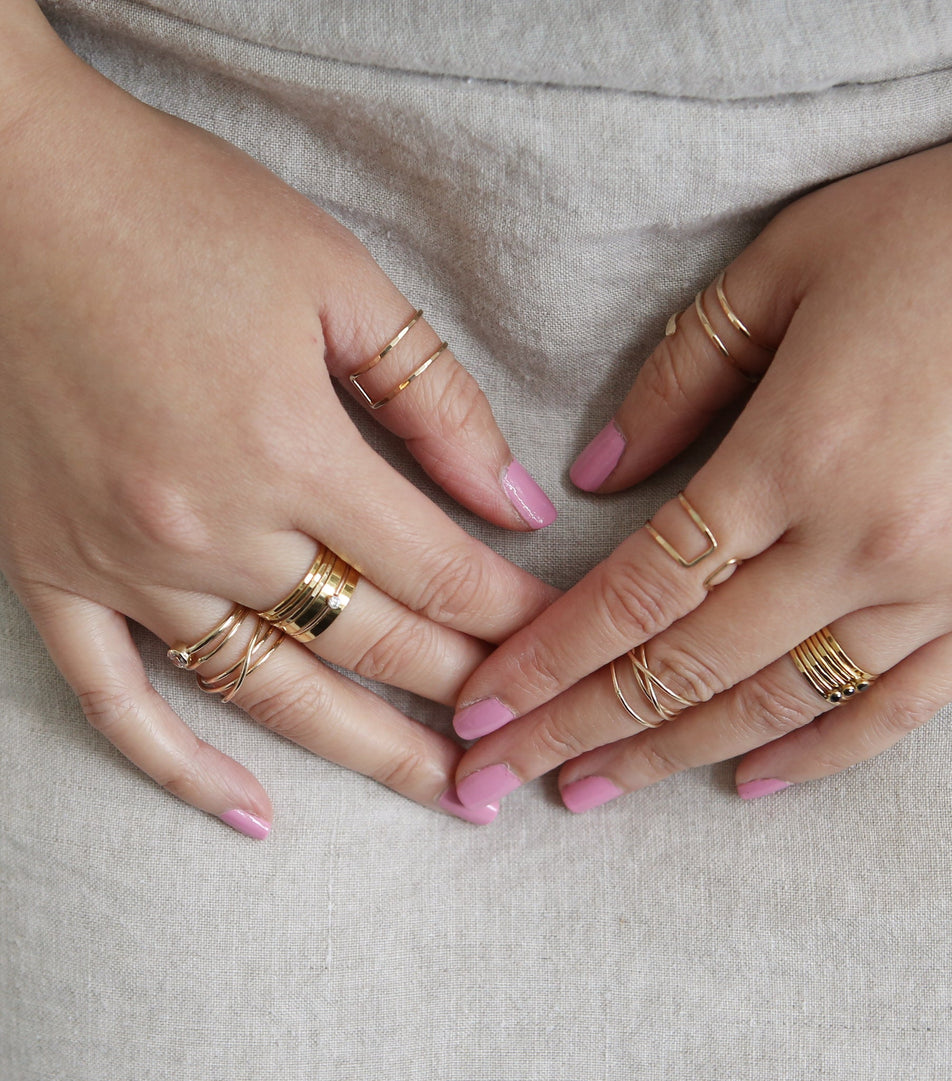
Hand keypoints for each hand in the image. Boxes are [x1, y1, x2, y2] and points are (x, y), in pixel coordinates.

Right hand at [0, 12, 557, 835]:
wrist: (13, 184)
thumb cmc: (183, 215)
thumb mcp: (339, 282)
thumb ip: (438, 401)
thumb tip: (520, 506)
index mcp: (288, 446)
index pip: (436, 568)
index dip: (511, 614)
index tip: (561, 643)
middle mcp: (207, 525)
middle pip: (369, 640)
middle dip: (464, 691)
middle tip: (527, 736)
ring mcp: (123, 562)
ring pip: (268, 691)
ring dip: (366, 750)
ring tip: (443, 793)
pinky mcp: (52, 570)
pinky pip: (116, 699)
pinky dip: (181, 766)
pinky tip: (252, 814)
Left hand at [447, 96, 951, 812]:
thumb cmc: (944, 232)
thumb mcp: (786, 267)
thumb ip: (682, 376)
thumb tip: (598, 474)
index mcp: (794, 454)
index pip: (641, 590)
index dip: (551, 659)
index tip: (483, 708)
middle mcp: (865, 541)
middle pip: (688, 666)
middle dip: (580, 728)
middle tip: (498, 777)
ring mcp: (946, 584)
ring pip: (780, 702)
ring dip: (674, 756)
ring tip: (593, 792)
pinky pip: (901, 706)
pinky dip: (821, 754)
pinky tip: (752, 781)